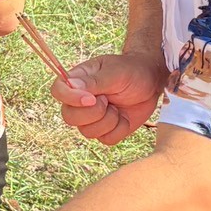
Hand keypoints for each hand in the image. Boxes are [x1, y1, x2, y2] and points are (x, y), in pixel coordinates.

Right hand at [51, 53, 165, 144]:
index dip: (70, 99)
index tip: (91, 99)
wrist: (152, 82)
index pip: (58, 92)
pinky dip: (119, 130)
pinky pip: (105, 140)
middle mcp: (80, 100)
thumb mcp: (115, 72)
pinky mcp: (107, 129)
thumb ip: (94, 81)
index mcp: (77, 81)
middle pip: (69, 117)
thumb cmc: (131, 70)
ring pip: (87, 132)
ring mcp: (92, 117)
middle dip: (93, 113)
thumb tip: (71, 86)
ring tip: (117, 107)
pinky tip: (124, 117)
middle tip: (108, 100)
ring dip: (108, 122)